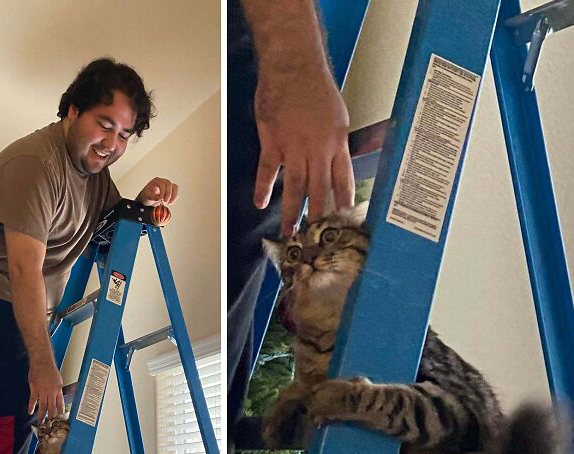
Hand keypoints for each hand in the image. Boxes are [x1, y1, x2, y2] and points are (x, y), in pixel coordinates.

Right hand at [28, 358, 63, 419]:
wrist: (42, 362)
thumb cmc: (50, 370)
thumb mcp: (58, 380)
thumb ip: (57, 389)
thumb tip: (57, 397)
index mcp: (58, 390)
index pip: (61, 403)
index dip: (61, 411)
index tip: (61, 419)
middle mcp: (51, 392)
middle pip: (52, 407)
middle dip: (51, 417)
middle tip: (50, 425)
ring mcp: (42, 392)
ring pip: (43, 406)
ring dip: (42, 415)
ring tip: (41, 422)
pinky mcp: (34, 390)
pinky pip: (33, 400)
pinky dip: (31, 407)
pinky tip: (30, 412)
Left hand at [136, 177, 178, 205]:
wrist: (147, 198)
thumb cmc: (146, 195)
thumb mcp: (147, 196)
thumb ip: (153, 197)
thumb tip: (159, 198)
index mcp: (156, 181)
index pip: (162, 184)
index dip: (163, 191)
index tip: (161, 199)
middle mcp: (163, 181)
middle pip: (169, 184)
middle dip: (168, 194)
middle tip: (165, 201)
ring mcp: (167, 185)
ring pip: (175, 187)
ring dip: (173, 195)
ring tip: (169, 202)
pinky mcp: (171, 190)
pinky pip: (176, 192)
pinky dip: (174, 198)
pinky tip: (170, 202)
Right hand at [254, 70, 353, 235]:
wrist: (293, 65)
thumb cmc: (314, 86)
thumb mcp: (337, 115)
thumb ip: (334, 142)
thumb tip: (334, 162)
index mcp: (337, 142)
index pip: (344, 179)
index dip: (344, 201)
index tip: (344, 221)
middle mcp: (318, 149)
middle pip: (319, 189)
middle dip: (318, 216)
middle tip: (315, 237)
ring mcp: (295, 147)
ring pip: (295, 187)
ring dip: (292, 212)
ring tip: (290, 231)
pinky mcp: (273, 142)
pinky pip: (268, 170)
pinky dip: (263, 188)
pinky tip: (260, 204)